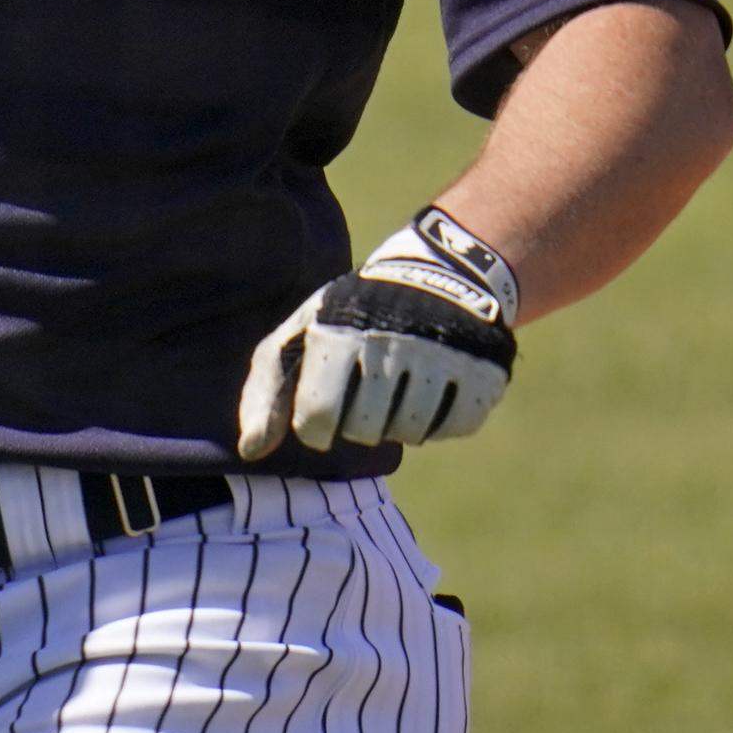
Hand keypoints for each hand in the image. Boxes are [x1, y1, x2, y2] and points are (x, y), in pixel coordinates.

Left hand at [237, 207, 520, 457]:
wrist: (434, 281)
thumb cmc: (347, 322)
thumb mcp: (298, 341)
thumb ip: (265, 395)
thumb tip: (249, 451)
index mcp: (336, 336)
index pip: (318, 418)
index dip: (315, 430)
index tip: (320, 417)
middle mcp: (389, 345)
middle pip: (364, 432)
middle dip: (358, 423)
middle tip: (364, 392)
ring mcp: (441, 359)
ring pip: (408, 433)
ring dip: (397, 422)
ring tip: (395, 387)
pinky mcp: (484, 375)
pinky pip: (452, 429)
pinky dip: (438, 420)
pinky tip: (431, 387)